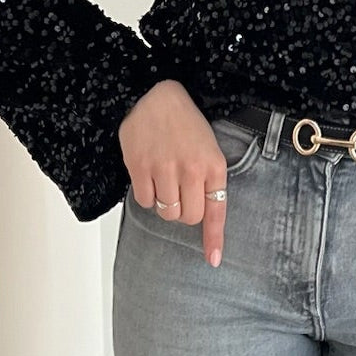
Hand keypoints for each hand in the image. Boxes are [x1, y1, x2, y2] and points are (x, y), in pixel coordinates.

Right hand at [119, 80, 228, 266]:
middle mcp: (190, 170)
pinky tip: (150, 176)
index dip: (214, 238)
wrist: (154, 95)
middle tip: (181, 192)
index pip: (216, 211)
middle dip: (185, 211)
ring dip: (165, 204)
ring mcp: (164, 169)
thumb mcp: (209, 148)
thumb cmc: (184, 121)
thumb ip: (209, 179)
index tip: (213, 259)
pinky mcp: (140, 167)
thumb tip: (203, 214)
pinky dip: (147, 196)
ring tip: (165, 180)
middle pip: (188, 217)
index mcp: (213, 165)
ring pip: (166, 212)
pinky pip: (144, 201)